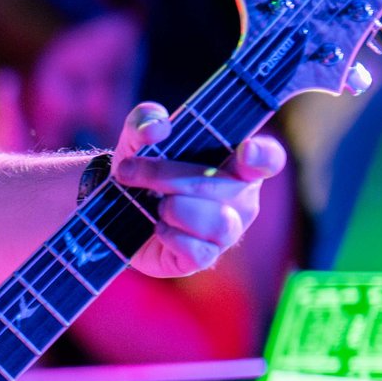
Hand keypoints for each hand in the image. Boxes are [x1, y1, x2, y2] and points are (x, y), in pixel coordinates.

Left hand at [110, 102, 287, 279]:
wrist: (114, 211)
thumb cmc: (142, 170)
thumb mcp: (137, 139)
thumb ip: (145, 122)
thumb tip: (157, 128)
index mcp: (236, 164)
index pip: (268, 159)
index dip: (262, 156)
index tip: (245, 150)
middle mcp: (240, 199)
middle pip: (221, 186)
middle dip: (167, 176)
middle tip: (131, 171)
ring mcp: (226, 231)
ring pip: (218, 222)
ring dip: (176, 209)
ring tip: (157, 206)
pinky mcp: (203, 258)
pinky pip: (197, 250)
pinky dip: (171, 236)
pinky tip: (158, 227)